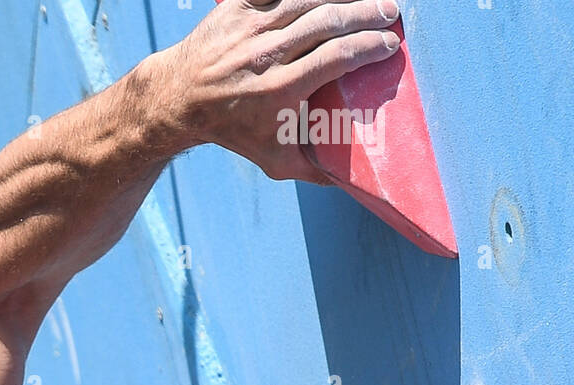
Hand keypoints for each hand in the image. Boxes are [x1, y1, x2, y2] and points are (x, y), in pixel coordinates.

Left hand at [157, 0, 403, 182]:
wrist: (181, 100)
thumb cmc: (234, 131)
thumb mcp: (273, 160)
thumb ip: (313, 169)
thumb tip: (350, 179)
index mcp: (278, 90)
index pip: (336, 57)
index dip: (369, 46)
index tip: (390, 45)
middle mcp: (265, 55)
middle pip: (327, 22)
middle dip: (366, 13)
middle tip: (392, 13)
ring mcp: (249, 26)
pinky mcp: (237, 5)